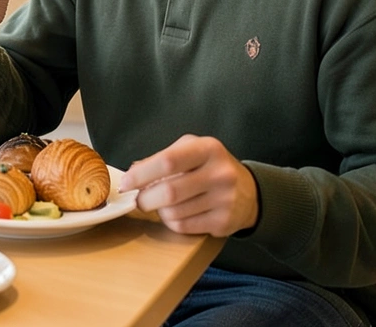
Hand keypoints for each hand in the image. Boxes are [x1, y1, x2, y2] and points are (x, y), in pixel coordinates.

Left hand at [116, 134, 258, 236]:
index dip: (141, 174)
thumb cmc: (209, 167)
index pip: (168, 162)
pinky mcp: (224, 222)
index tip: (126, 182)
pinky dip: (171, 222)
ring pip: (174, 212)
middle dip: (145, 198)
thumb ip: (160, 158)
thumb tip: (131, 173)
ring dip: (158, 211)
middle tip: (138, 199)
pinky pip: (183, 227)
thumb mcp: (190, 150)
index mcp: (209, 149)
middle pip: (169, 192)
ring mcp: (225, 200)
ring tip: (161, 204)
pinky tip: (175, 214)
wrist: (249, 192)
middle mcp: (220, 174)